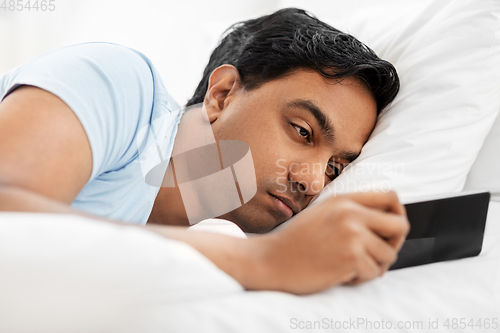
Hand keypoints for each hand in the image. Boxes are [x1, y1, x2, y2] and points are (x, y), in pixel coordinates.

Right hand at [254, 190, 409, 293]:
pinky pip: (375, 273)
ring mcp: (351, 234)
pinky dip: (360, 278)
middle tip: (377, 254)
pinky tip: (341, 274)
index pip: (391, 197)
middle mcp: (350, 213)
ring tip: (351, 266)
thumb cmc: (296, 241)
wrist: (271, 260)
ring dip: (375, 266)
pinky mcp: (350, 257)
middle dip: (394, 243)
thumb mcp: (323, 212)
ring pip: (389, 254)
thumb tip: (387, 218)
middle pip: (400, 225)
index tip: (388, 231)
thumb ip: (351, 210)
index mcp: (344, 200)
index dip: (397, 214)